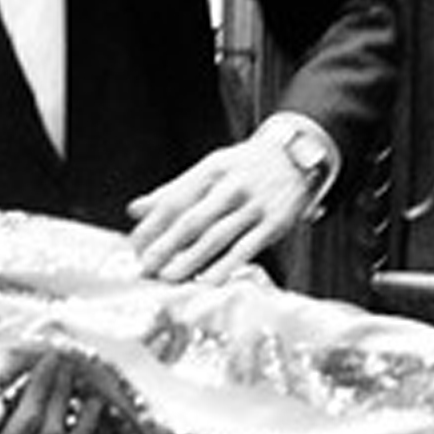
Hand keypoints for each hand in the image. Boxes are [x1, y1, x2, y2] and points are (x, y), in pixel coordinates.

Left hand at [127, 128, 313, 282]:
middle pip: (192, 220)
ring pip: (217, 237)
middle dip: (166, 246)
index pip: (174, 199)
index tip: (135, 245)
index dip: (152, 225)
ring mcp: (254, 206)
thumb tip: (135, 209)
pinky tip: (210, 280)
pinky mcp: (275, 223)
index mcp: (210, 170)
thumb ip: (173, 190)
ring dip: (191, 260)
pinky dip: (227, 265)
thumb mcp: (210, 167)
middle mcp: (231, 187)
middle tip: (146, 266)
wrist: (298, 153)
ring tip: (169, 277)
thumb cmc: (247, 165)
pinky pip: (247, 248)